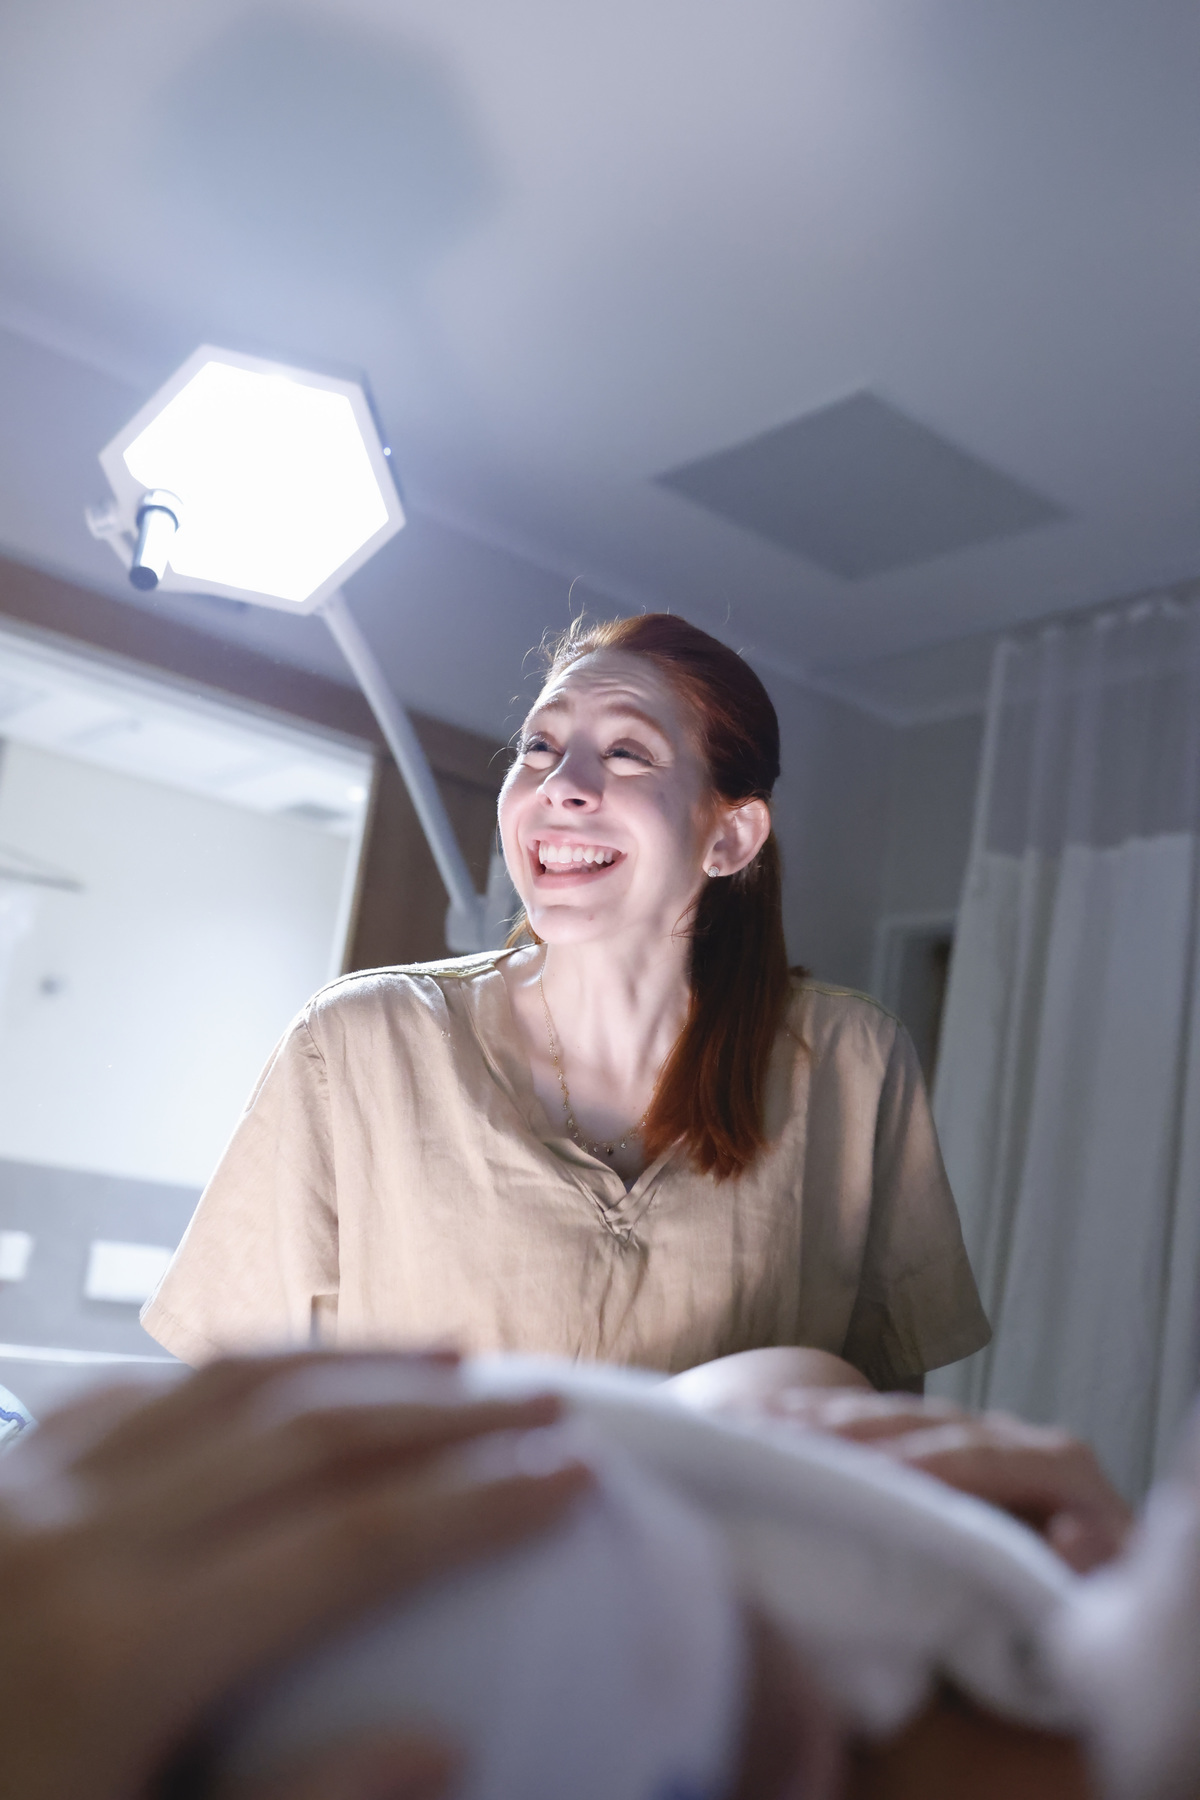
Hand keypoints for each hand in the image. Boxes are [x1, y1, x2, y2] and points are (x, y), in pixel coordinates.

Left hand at [0, 1352, 590, 1799]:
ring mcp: (27, 1489)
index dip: (476, 1505)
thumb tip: (445, 1748)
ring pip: (222, 1386)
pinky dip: (232, 1371)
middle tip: (544, 1404)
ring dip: (345, 1365)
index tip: (573, 1474)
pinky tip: (279, 1375)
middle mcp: (80, 1535)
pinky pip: (133, 1391)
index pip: (350, 1543)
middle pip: (304, 1438)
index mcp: (122, 1646)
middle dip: (438, 1416)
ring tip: (443, 1358)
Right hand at [766, 1390, 1130, 1572]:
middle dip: (846, 1429)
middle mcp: (1010, 1436)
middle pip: (919, 1421)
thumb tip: (1074, 1531)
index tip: (863, 1472)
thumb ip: (1088, 1570)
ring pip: (885, 1414)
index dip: (921, 1463)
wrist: (1090, 1583)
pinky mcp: (932, 1444)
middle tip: (775, 1437)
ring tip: (749, 1423)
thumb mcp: (1099, 1602)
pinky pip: (867, 1424)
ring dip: (814, 1418)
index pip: (979, 1454)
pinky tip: (757, 1419)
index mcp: (1057, 1466)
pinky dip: (813, 1422)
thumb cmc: (1085, 1609)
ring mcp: (967, 1433)